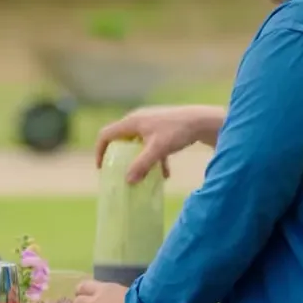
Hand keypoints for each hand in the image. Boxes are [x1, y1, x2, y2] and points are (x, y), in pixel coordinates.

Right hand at [95, 105, 224, 183]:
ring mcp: (150, 123)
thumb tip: (128, 181)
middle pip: (120, 139)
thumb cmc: (178, 132)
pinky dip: (155, 159)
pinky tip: (166, 175)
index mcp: (132, 122)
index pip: (106, 134)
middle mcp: (138, 120)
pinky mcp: (162, 128)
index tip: (102, 168)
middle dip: (119, 157)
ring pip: (137, 144)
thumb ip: (142, 165)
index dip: (100, 151)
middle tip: (118, 172)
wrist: (202, 120)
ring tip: (141, 176)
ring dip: (138, 160)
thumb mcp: (158, 149)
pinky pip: (151, 144)